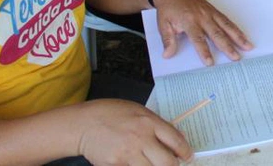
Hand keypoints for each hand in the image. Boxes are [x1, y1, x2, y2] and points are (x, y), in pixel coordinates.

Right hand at [77, 99, 192, 165]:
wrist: (83, 123)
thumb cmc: (111, 114)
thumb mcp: (138, 111)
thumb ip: (158, 124)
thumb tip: (178, 137)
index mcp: (148, 122)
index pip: (175, 141)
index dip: (185, 152)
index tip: (188, 156)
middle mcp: (140, 138)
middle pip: (167, 162)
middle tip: (172, 164)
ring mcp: (127, 154)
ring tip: (153, 163)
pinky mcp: (115, 165)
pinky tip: (137, 163)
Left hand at [153, 0, 252, 63]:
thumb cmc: (168, 9)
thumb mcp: (162, 24)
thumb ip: (167, 40)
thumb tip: (168, 55)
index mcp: (189, 21)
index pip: (198, 39)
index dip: (204, 51)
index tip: (210, 62)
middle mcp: (202, 16)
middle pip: (217, 33)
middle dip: (227, 46)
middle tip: (236, 57)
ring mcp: (210, 13)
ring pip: (226, 26)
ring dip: (238, 37)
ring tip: (247, 46)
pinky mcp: (214, 11)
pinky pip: (227, 20)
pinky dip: (236, 29)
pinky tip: (243, 36)